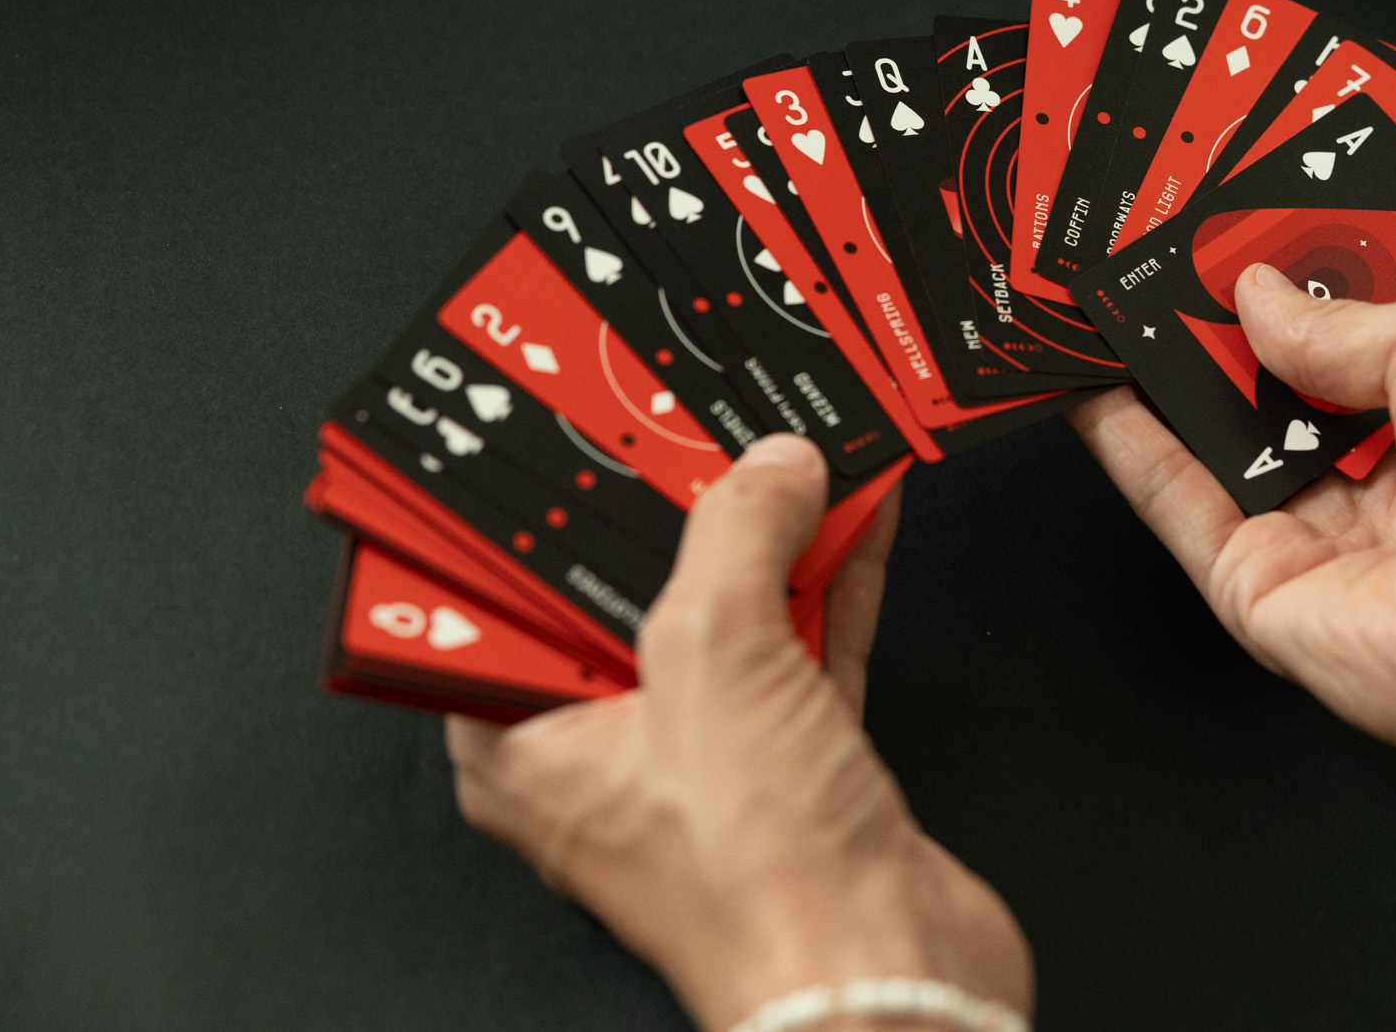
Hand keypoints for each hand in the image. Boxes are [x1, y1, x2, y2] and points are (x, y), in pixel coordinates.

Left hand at [445, 436, 1031, 1031]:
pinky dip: (833, 574)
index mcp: (530, 742)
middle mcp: (612, 752)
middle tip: (690, 421)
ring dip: (772, 528)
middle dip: (675, 505)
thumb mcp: (715, 653)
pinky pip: (809, 638)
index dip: (539, 513)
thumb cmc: (759, 883)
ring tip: (789, 442)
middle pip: (632, 592)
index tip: (565, 434)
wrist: (888, 973)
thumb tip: (766, 468)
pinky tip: (856, 506)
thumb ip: (735, 534)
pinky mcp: (800, 758)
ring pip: (733, 610)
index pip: (507, 599)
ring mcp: (712, 755)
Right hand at [1069, 264, 1395, 777]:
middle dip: (1214, 331)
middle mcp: (1381, 480)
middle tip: (1154, 267)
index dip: (1290, 287)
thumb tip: (1258, 292)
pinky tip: (1098, 390)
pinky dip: (1133, 449)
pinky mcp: (1260, 589)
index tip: (1228, 238)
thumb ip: (1338, 317)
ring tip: (1106, 307)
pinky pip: (1182, 508)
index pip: (1348, 339)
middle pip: (1273, 393)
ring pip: (1216, 448)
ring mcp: (1317, 539)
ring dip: (1161, 382)